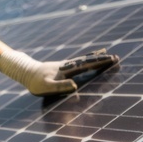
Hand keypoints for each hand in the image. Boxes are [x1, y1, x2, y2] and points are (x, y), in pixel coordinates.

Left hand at [0, 49, 119, 95]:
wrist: (26, 72)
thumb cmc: (35, 82)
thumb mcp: (46, 87)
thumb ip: (60, 87)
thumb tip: (75, 86)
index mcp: (67, 69)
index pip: (87, 65)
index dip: (99, 62)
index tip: (111, 60)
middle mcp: (68, 65)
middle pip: (88, 60)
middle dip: (102, 59)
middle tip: (116, 58)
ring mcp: (66, 65)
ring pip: (84, 59)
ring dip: (96, 58)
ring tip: (107, 54)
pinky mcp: (64, 67)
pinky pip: (79, 62)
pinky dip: (87, 59)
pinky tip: (90, 59)